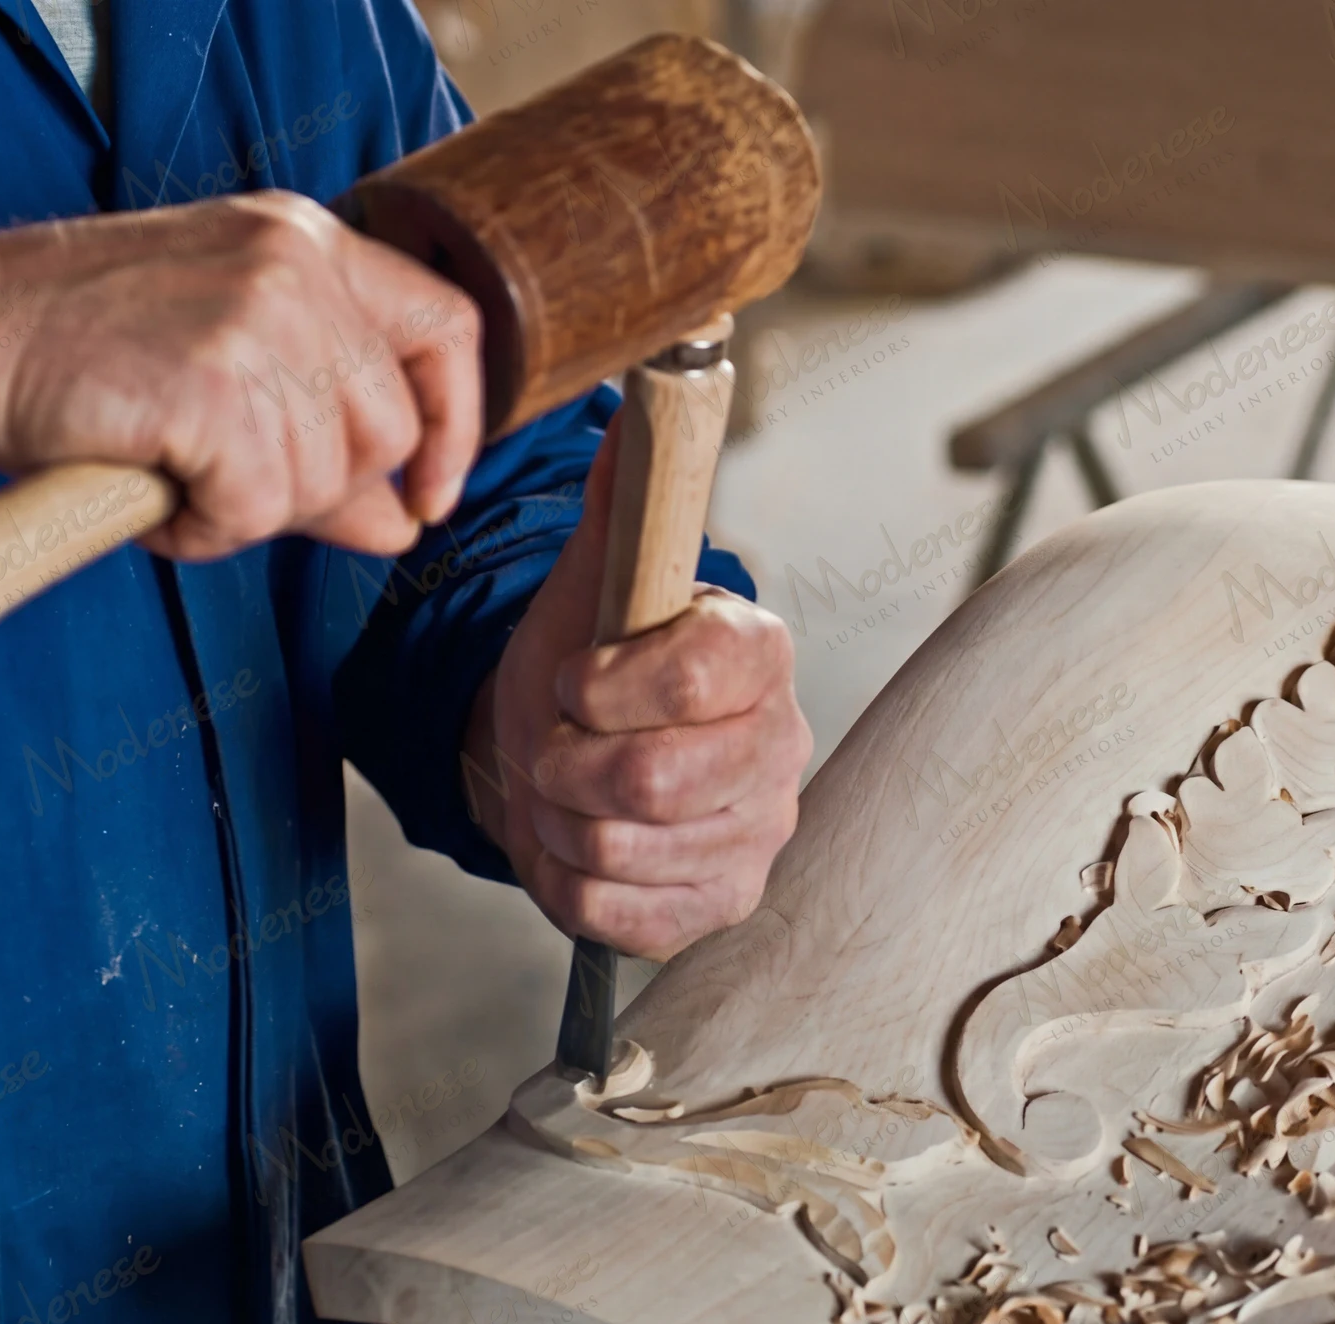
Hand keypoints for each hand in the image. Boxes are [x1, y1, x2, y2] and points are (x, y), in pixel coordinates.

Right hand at [0, 191, 478, 559]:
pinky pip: (256, 507)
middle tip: (236, 480)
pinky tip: (156, 496)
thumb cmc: (86, 355)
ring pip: (327, 478)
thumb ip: (331, 441)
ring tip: (177, 473)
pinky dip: (205, 529)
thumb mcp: (229, 369)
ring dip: (253, 510)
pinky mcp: (214, 385)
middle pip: (391, 430)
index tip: (429, 492)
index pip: (449, 329)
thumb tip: (407, 525)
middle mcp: (296, 269)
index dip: (457, 425)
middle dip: (327, 489)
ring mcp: (258, 321)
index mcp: (310, 244)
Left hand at [466, 426, 808, 958]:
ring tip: (567, 792)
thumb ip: (623, 503)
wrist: (571, 761)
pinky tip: (584, 846)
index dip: (607, 687)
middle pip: (653, 777)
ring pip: (626, 847)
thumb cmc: (589, 669)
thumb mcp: (592, 584)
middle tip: (554, 745)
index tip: (572, 681)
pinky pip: (623, 914)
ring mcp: (760, 832)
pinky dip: (573, 884)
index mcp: (758, 655)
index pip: (697, 677)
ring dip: (561, 821)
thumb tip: (641, 399)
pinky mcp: (727, 902)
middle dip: (566, 763)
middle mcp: (780, 746)